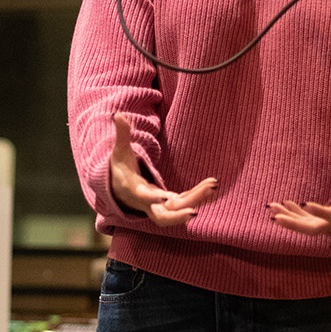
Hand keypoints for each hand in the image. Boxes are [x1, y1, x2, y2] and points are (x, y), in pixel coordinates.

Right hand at [109, 113, 215, 227]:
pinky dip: (198, 195)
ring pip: (178, 210)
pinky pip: (185, 203)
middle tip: (194, 212)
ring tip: (213, 185)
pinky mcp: (170, 204)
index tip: (164, 197)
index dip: (152, 198)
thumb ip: (121, 134)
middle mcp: (147, 203)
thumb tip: (117, 114)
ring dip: (196, 199)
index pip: (142, 197)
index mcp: (134, 190)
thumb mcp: (120, 151)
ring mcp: (160, 206)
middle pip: (162, 217)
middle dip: (178, 216)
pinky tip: (212, 185)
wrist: (120, 189)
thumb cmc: (121, 168)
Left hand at [268, 143, 330, 234]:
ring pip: (307, 228)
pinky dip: (296, 215)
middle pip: (313, 229)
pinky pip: (309, 223)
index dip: (319, 211)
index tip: (304, 203)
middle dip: (294, 222)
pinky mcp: (328, 226)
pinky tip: (284, 204)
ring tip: (271, 207)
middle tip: (275, 215)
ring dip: (289, 218)